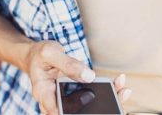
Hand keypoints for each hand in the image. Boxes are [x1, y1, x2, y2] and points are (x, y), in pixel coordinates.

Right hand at [16, 40, 130, 113]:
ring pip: (86, 107)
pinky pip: (91, 97)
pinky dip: (106, 91)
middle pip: (75, 112)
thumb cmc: (41, 55)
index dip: (72, 113)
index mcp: (43, 92)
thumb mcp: (50, 53)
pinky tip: (119, 84)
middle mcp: (54, 101)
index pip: (56, 111)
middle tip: (118, 97)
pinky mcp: (75, 96)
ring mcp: (66, 100)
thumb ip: (68, 64)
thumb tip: (89, 76)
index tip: (91, 109)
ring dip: (107, 99)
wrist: (38, 56)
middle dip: (98, 107)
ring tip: (123, 90)